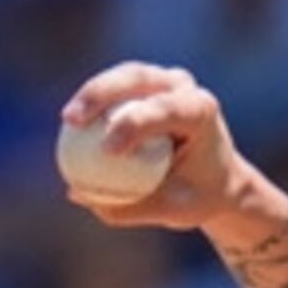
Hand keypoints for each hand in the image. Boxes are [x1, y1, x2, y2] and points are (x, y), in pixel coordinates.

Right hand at [58, 61, 251, 231]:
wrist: (220, 178)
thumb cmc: (200, 195)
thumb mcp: (173, 211)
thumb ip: (128, 206)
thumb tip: (76, 194)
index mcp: (201, 110)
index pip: (164, 109)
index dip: (133, 124)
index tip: (107, 150)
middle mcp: (184, 87)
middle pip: (137, 78)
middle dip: (101, 94)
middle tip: (72, 121)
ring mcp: (165, 80)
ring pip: (123, 76)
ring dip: (92, 93)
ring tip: (68, 120)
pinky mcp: (146, 85)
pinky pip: (115, 88)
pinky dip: (94, 103)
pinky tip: (72, 123)